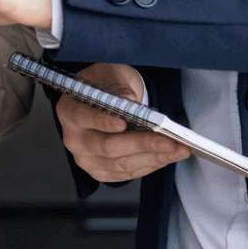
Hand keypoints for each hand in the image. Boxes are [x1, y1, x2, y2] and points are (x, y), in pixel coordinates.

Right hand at [57, 62, 189, 182]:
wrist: (102, 100)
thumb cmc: (105, 84)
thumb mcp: (110, 75)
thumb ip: (119, 88)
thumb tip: (130, 102)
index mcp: (68, 110)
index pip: (83, 117)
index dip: (102, 121)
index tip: (123, 122)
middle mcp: (73, 138)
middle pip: (107, 146)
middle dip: (142, 144)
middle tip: (170, 141)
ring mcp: (86, 158)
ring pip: (121, 164)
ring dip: (153, 158)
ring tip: (178, 149)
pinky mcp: (100, 171)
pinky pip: (127, 173)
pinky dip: (149, 165)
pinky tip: (167, 156)